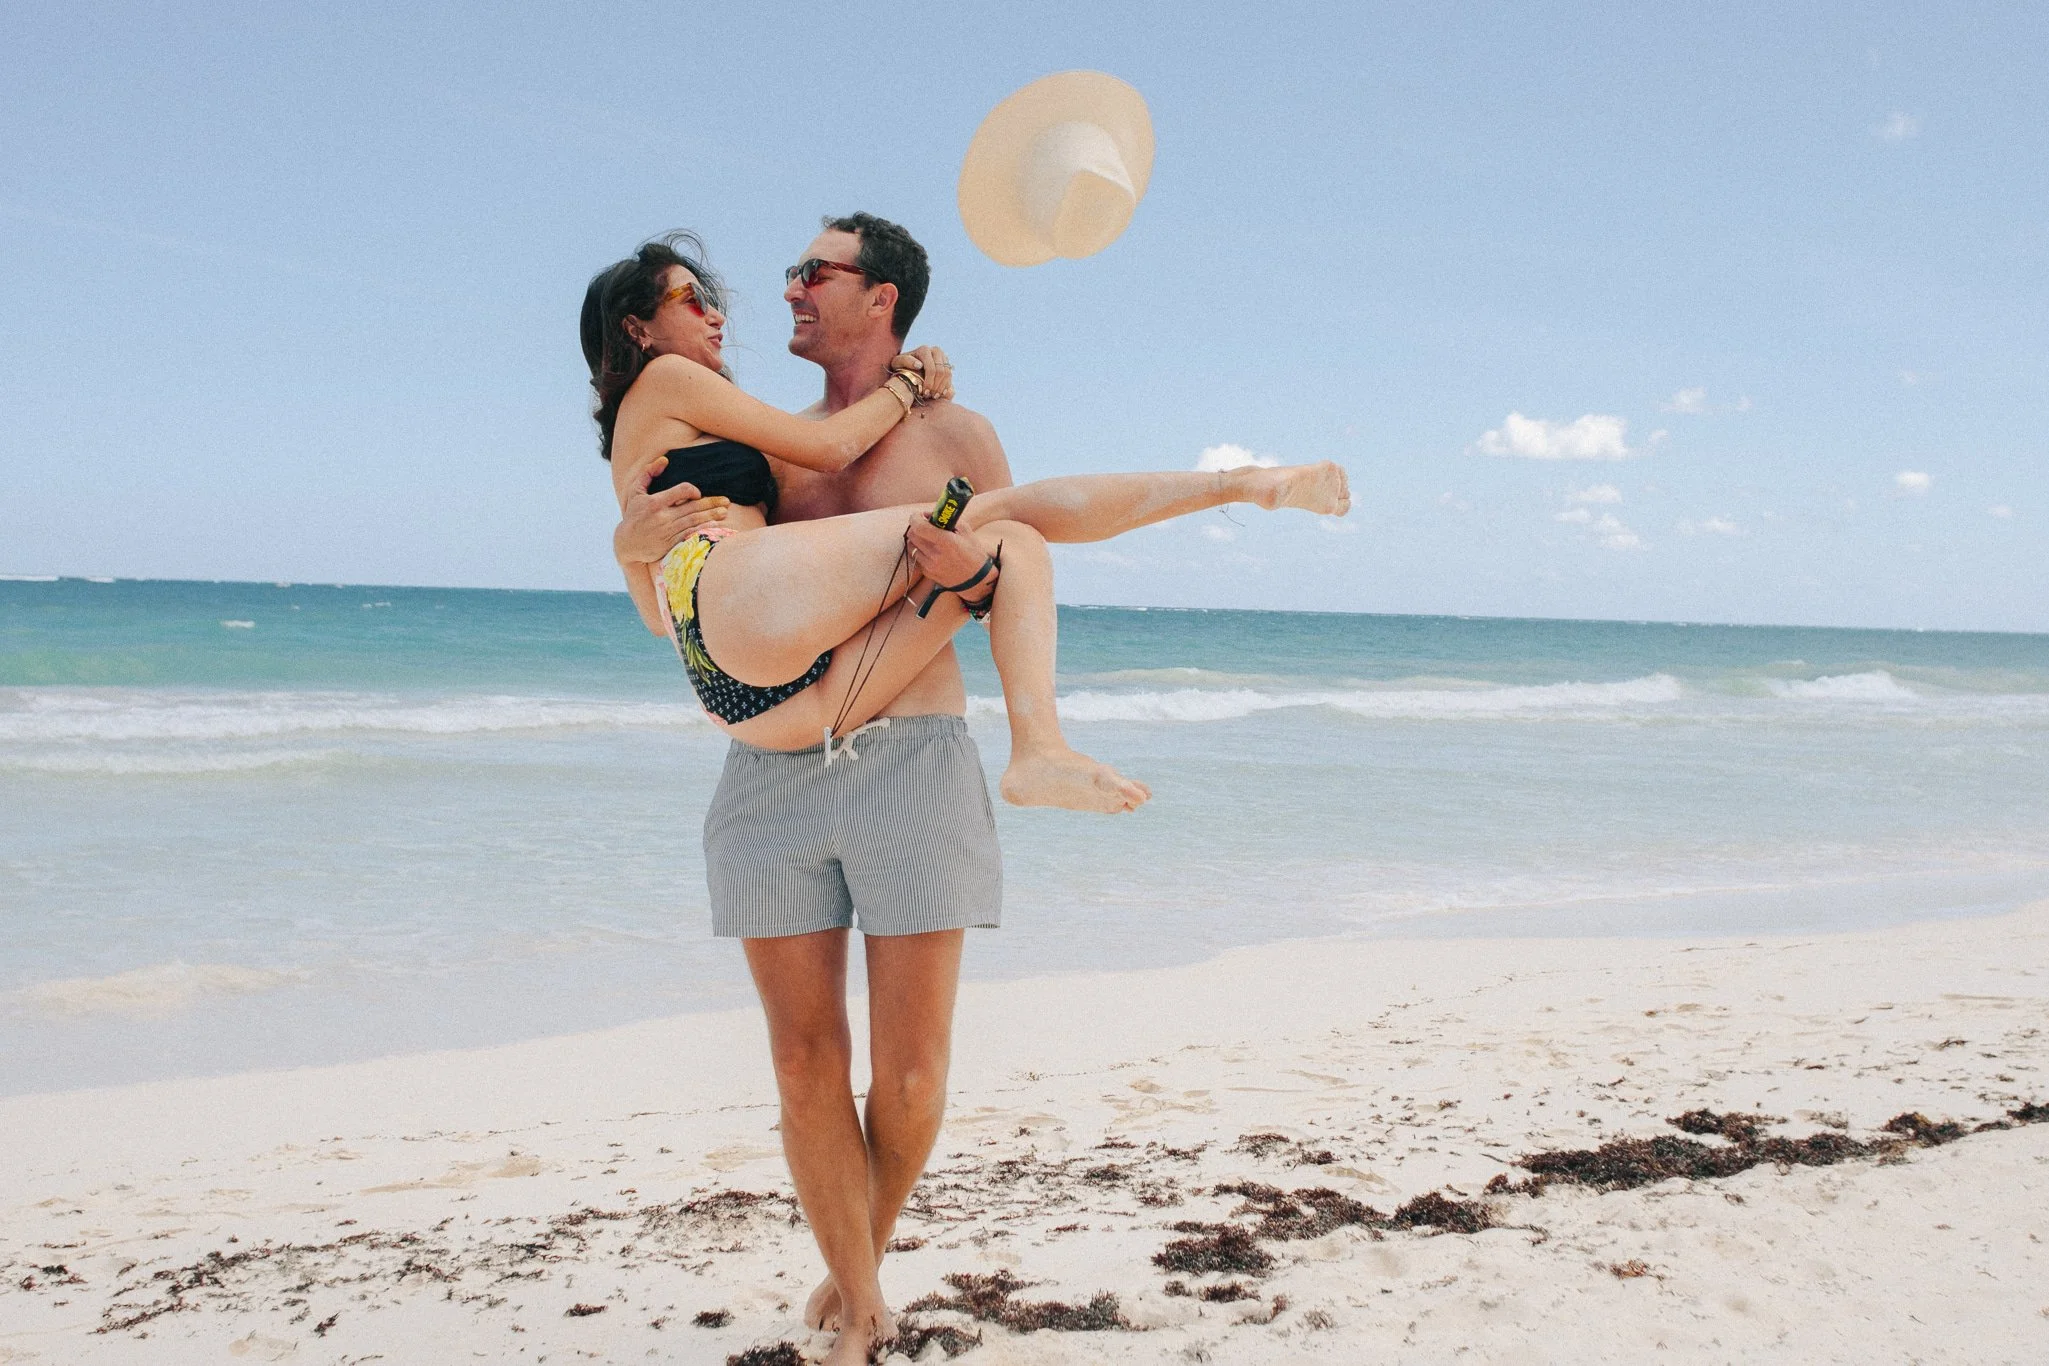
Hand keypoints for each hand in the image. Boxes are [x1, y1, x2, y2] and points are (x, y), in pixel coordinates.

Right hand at [614, 457, 729, 563]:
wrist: (626, 544)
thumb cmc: (633, 515)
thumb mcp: (635, 492)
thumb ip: (648, 473)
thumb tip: (665, 459)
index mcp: (655, 502)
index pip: (681, 491)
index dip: (693, 490)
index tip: (698, 493)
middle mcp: (663, 517)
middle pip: (693, 507)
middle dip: (712, 503)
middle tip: (727, 501)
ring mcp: (668, 531)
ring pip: (695, 521)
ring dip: (712, 516)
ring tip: (725, 511)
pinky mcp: (671, 544)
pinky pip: (691, 535)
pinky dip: (704, 530)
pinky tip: (715, 526)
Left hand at [890, 345, 952, 401]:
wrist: (909, 366)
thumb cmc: (901, 366)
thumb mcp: (897, 362)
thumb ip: (905, 361)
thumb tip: (919, 365)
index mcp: (924, 350)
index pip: (932, 369)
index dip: (929, 383)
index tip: (924, 393)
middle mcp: (935, 350)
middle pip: (941, 371)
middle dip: (937, 386)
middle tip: (931, 396)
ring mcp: (943, 356)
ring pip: (948, 373)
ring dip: (942, 387)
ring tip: (935, 396)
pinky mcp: (947, 362)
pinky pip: (950, 375)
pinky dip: (946, 385)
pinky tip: (940, 393)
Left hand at [905, 517, 989, 589]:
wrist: (977, 580)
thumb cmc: (974, 554)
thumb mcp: (966, 532)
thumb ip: (950, 520)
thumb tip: (934, 514)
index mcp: (946, 541)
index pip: (919, 527)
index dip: (915, 518)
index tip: (919, 515)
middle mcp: (935, 554)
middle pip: (912, 535)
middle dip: (915, 527)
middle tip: (924, 525)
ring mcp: (930, 565)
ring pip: (912, 547)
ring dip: (917, 540)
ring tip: (928, 538)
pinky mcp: (928, 573)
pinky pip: (917, 558)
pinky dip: (921, 552)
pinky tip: (932, 551)